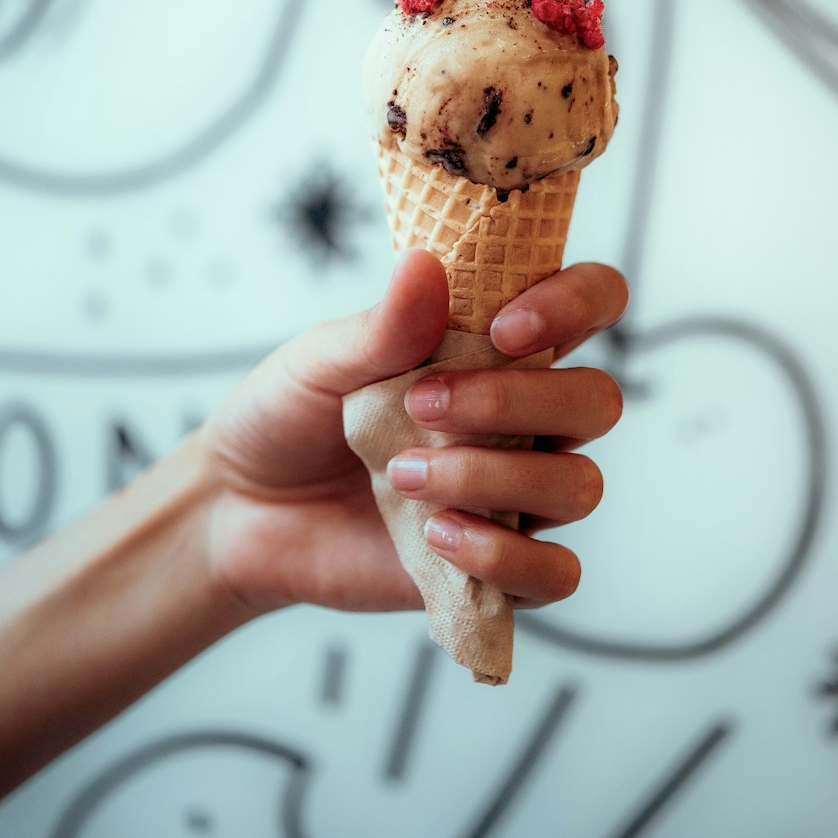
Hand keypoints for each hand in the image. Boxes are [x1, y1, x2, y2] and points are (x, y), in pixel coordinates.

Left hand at [201, 251, 626, 618]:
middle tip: (421, 405)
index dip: (575, 303)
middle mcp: (526, 418)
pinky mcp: (498, 565)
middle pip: (598, 400)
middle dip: (517, 401)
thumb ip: (384, 325)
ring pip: (579, 485)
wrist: (240, 510)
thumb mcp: (322, 360)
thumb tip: (426, 264)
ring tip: (405, 477)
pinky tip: (438, 536)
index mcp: (498, 347)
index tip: (502, 328)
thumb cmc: (290, 418)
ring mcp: (517, 493)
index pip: (593, 302)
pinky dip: (502, 554)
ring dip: (494, 478)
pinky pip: (555, 572)